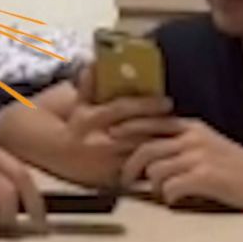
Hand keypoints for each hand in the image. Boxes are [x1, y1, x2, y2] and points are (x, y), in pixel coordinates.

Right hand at [62, 68, 173, 187]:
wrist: (61, 155)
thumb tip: (94, 62)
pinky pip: (137, 173)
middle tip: (182, 121)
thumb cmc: (77, 125)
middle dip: (160, 127)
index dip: (146, 105)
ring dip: (161, 146)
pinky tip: (169, 158)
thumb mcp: (80, 103)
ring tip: (180, 139)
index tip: (168, 102)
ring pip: (140, 153)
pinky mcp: (111, 179)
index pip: (123, 109)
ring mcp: (106, 162)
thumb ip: (89, 84)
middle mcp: (99, 140)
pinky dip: (153, 165)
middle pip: (137, 132)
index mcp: (93, 119)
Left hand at [117, 118, 242, 210]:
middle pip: (146, 148)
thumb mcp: (208, 143)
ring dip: (151, 184)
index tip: (111, 133)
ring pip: (155, 169)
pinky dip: (167, 196)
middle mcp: (192, 137)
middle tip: (124, 179)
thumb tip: (152, 148)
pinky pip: (170, 187)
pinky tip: (173, 199)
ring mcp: (198, 156)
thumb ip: (182, 141)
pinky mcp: (205, 176)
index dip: (128, 127)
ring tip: (158, 192)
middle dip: (129, 165)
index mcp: (192, 126)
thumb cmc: (237, 165)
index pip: (151, 121)